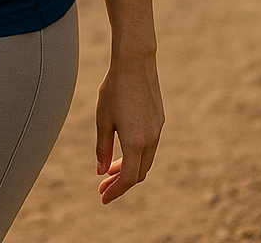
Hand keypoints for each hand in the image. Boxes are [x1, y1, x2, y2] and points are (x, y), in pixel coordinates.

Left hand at [94, 51, 163, 202]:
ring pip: (145, 161)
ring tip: (109, 170)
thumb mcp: (103, 119)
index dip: (116, 191)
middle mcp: (151, 139)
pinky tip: (123, 151)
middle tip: (102, 186)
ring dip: (129, 168)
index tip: (103, 197)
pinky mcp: (159, 121)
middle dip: (120, 182)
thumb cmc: (115, 89)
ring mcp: (158, 130)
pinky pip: (150, 147)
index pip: (129, 178)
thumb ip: (102, 147)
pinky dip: (136, 156)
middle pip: (139, 173)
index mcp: (136, 142)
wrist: (136, 63)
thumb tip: (101, 170)